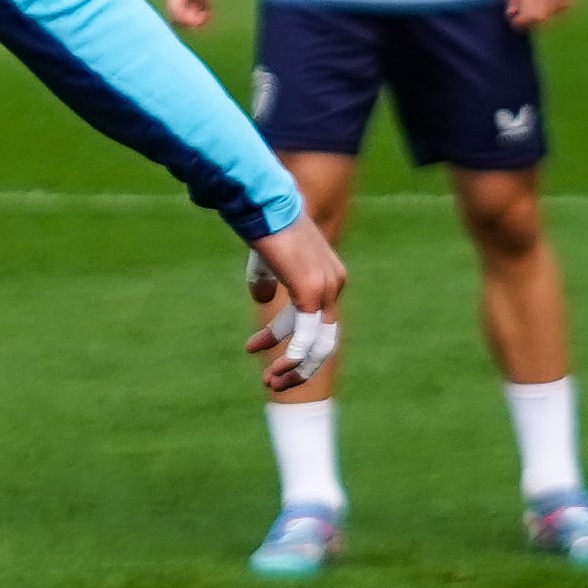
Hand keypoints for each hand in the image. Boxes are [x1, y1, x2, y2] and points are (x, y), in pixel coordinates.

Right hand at [164, 0, 220, 29]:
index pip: (175, 11)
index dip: (186, 19)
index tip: (202, 17)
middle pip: (177, 19)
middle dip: (191, 23)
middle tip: (206, 18)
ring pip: (184, 18)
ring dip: (196, 21)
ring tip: (210, 16)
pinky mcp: (190, 0)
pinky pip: (192, 14)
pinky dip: (200, 17)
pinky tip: (211, 14)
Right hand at [244, 215, 347, 393]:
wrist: (264, 204)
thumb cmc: (263, 226)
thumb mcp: (267, 259)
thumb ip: (268, 279)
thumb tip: (263, 299)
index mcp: (330, 276)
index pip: (315, 319)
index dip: (283, 339)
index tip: (252, 347)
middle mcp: (335, 283)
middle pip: (326, 339)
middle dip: (300, 366)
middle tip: (272, 381)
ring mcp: (326, 289)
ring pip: (319, 344)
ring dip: (295, 369)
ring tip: (270, 383)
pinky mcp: (311, 292)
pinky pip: (305, 337)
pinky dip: (291, 358)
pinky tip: (273, 369)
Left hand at [506, 0, 576, 28]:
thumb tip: (514, 13)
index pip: (531, 17)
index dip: (522, 23)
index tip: (516, 21)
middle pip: (544, 18)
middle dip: (533, 20)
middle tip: (525, 15)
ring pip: (557, 13)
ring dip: (546, 14)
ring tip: (537, 7)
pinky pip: (567, 4)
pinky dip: (558, 8)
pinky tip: (550, 2)